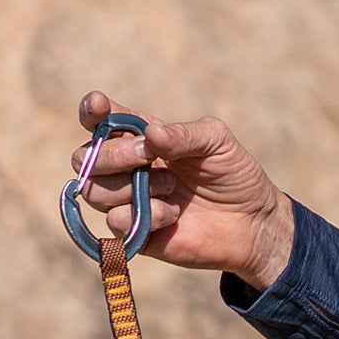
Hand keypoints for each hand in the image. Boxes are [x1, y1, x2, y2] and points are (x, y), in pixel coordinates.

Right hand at [71, 90, 293, 289]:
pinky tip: (173, 214)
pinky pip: (116, 222)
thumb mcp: (217, 142)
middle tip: (149, 156)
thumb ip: (183, 134)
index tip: (99, 106)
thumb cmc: (234, 175)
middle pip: (84, 158)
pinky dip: (144, 215)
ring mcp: (128, 201)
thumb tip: (151, 135)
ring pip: (94, 191)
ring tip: (173, 187)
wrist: (254, 222)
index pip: (100, 122)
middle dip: (113, 155)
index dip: (92, 112)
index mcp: (140, 138)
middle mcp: (126, 169)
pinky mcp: (135, 233)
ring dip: (133, 187)